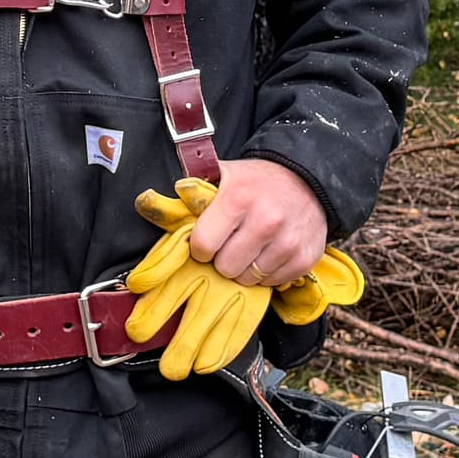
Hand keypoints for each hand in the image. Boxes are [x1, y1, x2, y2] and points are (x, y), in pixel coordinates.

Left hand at [185, 157, 325, 287]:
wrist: (309, 179)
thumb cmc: (257, 181)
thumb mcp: (224, 174)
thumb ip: (193, 191)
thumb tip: (150, 203)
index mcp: (238, 199)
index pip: (203, 245)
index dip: (201, 247)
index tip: (209, 240)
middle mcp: (266, 221)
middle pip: (225, 267)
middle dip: (223, 258)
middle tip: (232, 243)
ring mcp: (288, 242)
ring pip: (248, 279)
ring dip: (245, 268)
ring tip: (251, 247)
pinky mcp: (305, 258)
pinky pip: (272, 283)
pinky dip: (267, 273)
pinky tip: (270, 252)